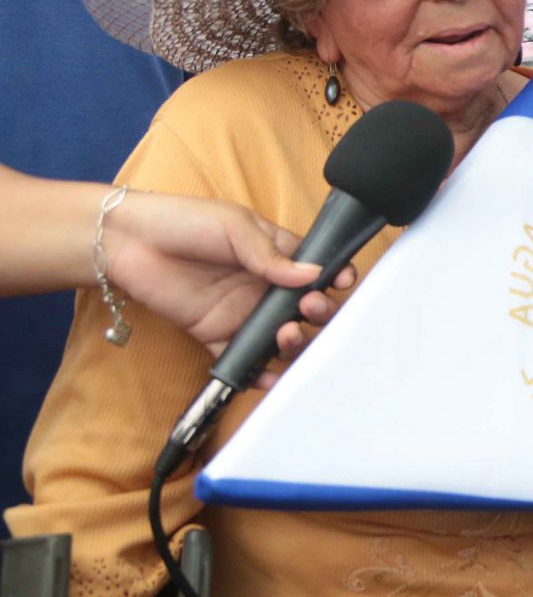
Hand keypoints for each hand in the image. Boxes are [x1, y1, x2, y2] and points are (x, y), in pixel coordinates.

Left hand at [100, 191, 352, 357]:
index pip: (315, 268)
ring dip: (294, 341)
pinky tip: (268, 374)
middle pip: (305, 307)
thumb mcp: (235, 226)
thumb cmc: (183, 221)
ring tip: (287, 335)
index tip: (342, 282)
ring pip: (280, 335)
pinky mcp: (215, 334)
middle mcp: (264, 285)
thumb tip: (313, 274)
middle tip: (309, 308)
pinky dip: (258, 372)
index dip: (334, 277)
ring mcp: (242, 312)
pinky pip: (243, 358)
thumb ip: (272, 255)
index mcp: (275, 253)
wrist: (127, 243)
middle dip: (319, 311)